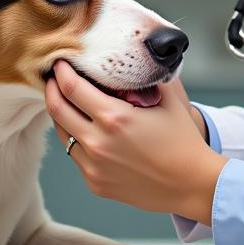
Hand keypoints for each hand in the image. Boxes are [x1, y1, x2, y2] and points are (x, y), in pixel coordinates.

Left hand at [44, 61, 226, 224]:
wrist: (192, 184)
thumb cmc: (182, 140)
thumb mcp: (167, 98)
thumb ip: (143, 76)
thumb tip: (126, 60)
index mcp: (114, 118)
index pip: (72, 87)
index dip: (62, 71)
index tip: (61, 60)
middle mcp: (98, 143)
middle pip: (57, 109)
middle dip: (51, 88)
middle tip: (53, 76)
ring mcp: (94, 166)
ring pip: (63, 134)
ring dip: (62, 114)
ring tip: (68, 101)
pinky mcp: (95, 183)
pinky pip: (76, 156)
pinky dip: (78, 138)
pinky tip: (88, 129)